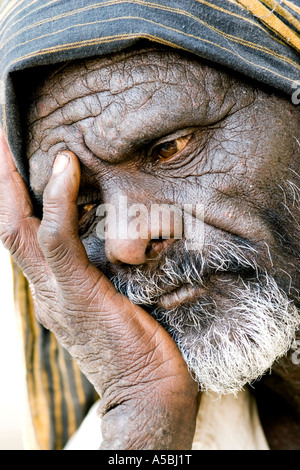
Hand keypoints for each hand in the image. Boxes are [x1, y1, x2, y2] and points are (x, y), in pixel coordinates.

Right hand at [0, 128, 198, 449]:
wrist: (149, 390)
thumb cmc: (141, 343)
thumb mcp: (117, 297)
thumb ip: (106, 269)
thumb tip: (118, 237)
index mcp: (54, 286)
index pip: (24, 232)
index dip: (14, 195)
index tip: (14, 159)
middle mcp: (45, 285)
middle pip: (8, 223)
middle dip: (0, 180)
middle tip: (0, 136)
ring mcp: (55, 290)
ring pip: (18, 226)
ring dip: (12, 179)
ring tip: (9, 136)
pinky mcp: (76, 292)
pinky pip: (58, 238)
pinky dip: (58, 201)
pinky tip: (65, 165)